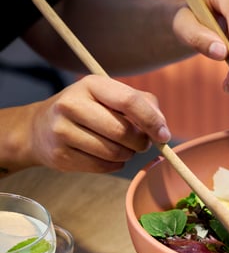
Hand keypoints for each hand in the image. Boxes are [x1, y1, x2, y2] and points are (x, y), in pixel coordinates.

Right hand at [28, 75, 169, 172]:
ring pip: (115, 153)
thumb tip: (162, 126)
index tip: (163, 135)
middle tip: (140, 143)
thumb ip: (143, 103)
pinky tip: (107, 156)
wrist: (40, 128)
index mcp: (91, 85)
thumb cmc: (88, 111)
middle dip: (140, 142)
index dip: (152, 121)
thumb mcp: (111, 97)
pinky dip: (114, 165)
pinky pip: (104, 167)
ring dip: (127, 155)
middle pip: (123, 132)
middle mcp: (72, 104)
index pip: (129, 101)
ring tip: (120, 147)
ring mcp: (63, 131)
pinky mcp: (61, 155)